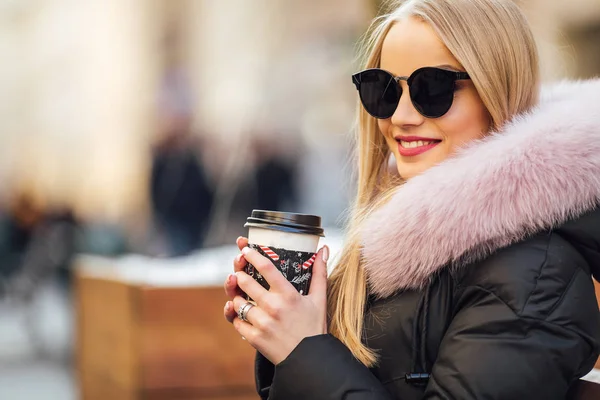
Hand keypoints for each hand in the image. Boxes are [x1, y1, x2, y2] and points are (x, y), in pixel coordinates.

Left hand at [223, 243, 329, 364]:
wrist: (309, 360)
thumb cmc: (314, 328)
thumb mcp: (319, 299)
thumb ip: (320, 273)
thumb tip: (323, 250)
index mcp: (288, 295)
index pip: (266, 268)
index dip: (252, 255)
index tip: (245, 248)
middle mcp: (274, 307)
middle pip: (245, 282)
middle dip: (239, 275)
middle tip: (239, 273)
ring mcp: (263, 323)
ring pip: (237, 302)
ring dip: (236, 296)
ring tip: (240, 295)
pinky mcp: (254, 338)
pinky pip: (236, 321)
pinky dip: (236, 316)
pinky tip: (242, 313)